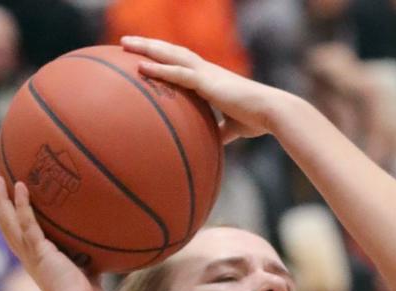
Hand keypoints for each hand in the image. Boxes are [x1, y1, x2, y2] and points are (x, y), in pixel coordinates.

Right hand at [0, 176, 101, 290]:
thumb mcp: (85, 272)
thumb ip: (87, 258)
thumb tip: (105, 247)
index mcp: (35, 262)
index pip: (17, 237)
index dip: (9, 219)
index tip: (6, 203)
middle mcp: (28, 257)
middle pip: (5, 226)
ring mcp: (32, 254)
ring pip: (8, 222)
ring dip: (1, 200)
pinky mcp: (40, 252)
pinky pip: (27, 223)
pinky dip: (22, 204)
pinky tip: (20, 186)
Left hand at [120, 36, 284, 141]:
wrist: (271, 113)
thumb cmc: (256, 120)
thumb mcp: (234, 127)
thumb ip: (221, 132)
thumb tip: (212, 144)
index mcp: (211, 78)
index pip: (182, 62)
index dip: (164, 56)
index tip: (145, 54)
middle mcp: (206, 70)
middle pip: (171, 51)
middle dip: (148, 45)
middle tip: (125, 42)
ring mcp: (206, 73)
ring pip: (170, 54)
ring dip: (146, 48)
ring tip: (124, 44)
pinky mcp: (207, 82)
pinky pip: (178, 73)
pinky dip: (159, 69)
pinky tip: (140, 66)